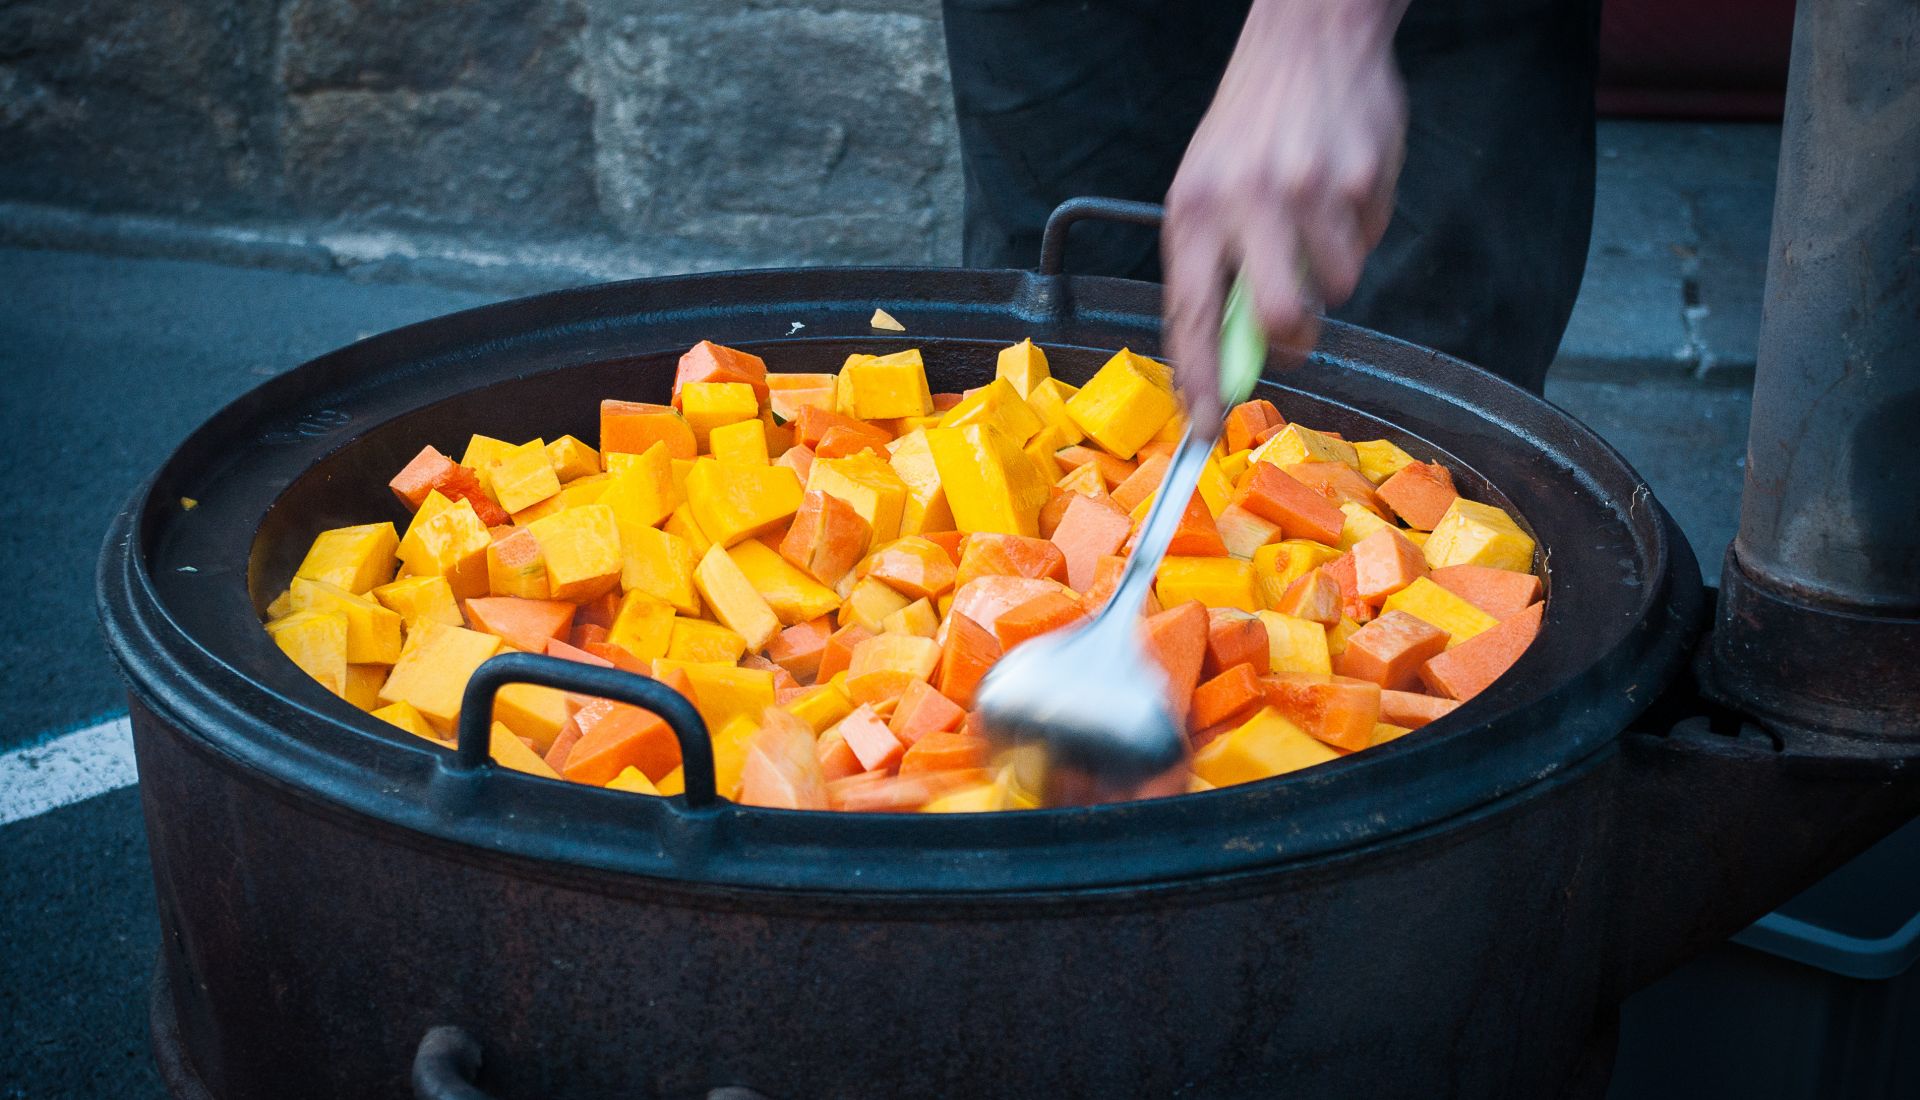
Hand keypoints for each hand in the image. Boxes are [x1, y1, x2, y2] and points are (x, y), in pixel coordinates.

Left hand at [1163, 0, 1408, 423]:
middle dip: (1291, 341)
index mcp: (1193, 212)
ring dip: (1328, 271)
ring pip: (1334, 287)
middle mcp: (1246, 204)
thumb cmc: (1247, 127)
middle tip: (1292, 328)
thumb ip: (1209, 268)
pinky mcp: (1362, 180)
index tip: (1202, 425)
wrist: (1306, 40)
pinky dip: (1356, 231)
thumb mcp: (1202, 190)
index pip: (1188, 317)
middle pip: (1278, 319)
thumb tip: (1224, 356)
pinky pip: (1365, 244)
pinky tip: (1337, 188)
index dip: (1197, 380)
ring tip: (1312, 218)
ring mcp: (1308, 192)